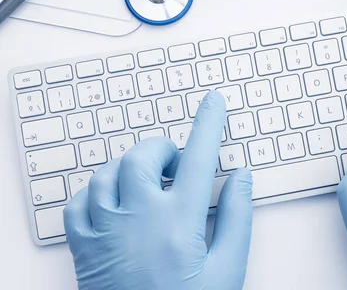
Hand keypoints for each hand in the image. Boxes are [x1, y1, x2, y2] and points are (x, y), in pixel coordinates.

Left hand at [64, 91, 252, 289]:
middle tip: (178, 162)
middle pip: (142, 157)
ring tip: (148, 182)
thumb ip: (238, 219)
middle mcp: (138, 218)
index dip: (209, 124)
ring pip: (107, 175)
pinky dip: (95, 193)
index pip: (199, 158)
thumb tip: (243, 178)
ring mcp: (106, 231)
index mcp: (178, 222)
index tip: (213, 102)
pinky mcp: (84, 249)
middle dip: (163, 149)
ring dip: (130, 168)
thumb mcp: (228, 270)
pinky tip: (113, 202)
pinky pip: (78, 205)